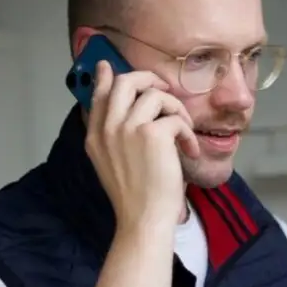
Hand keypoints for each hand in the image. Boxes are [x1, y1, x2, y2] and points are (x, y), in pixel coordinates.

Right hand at [85, 61, 199, 228]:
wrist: (143, 220)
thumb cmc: (137, 198)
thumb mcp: (115, 165)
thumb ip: (115, 138)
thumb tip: (127, 115)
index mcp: (96, 137)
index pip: (99, 96)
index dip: (106, 78)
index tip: (109, 66)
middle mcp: (108, 129)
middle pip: (125, 82)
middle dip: (149, 79)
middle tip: (165, 90)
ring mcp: (128, 129)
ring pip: (155, 95)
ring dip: (176, 110)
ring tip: (184, 132)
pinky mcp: (153, 134)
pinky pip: (175, 118)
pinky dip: (188, 133)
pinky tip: (190, 150)